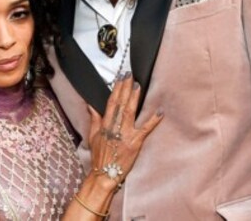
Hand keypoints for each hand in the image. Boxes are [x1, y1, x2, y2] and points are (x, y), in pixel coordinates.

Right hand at [87, 73, 161, 187]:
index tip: (120, 78)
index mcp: (105, 125)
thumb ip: (94, 119)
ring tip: (138, 85)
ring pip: (130, 112)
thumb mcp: (92, 137)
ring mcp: (126, 134)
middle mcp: (115, 127)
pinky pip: (145, 129)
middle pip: (121, 104)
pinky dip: (153, 120)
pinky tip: (159, 111)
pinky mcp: (135, 143)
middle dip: (125, 88)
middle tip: (130, 75)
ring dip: (134, 98)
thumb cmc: (99, 157)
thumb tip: (91, 105)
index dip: (116, 89)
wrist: (104, 174)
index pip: (111, 103)